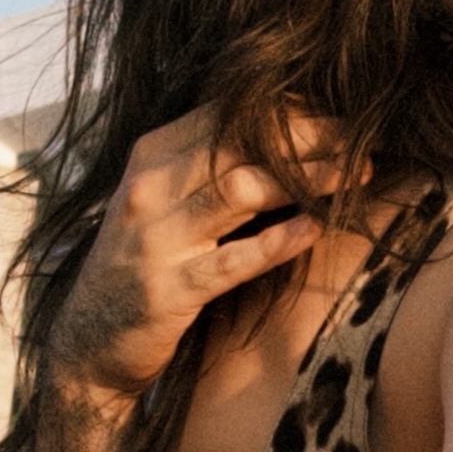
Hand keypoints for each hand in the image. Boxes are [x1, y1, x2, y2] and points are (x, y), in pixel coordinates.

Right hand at [51, 107, 346, 398]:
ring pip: (243, 190)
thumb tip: (287, 129)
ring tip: (356, 174)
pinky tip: (316, 229)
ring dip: (308, 180)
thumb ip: (209, 164)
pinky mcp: (169, 290)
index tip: (342, 113)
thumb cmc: (143, 264)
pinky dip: (280, 242)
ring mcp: (157, 239)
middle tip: (363, 137)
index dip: (290, 109)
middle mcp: (149, 187)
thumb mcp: (163, 200)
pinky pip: (235, 260)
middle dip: (311, 136)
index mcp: (151, 154)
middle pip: (241, 142)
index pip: (228, 113)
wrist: (89, 342)